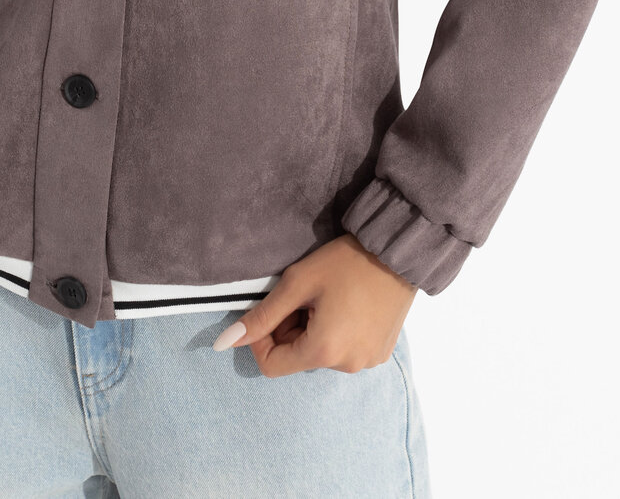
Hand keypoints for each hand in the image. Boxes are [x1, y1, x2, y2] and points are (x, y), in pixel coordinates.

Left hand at [212, 232, 417, 376]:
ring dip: (311, 329)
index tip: (270, 309)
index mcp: (323, 352)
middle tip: (302, 295)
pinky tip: (345, 304)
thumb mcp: (296, 284)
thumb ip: (261, 317)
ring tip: (326, 297)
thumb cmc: (345, 262)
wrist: (396, 252)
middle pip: (296, 357)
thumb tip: (223, 343)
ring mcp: (367, 363)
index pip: (271, 366)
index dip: (261, 338)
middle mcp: (347, 366)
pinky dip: (334, 332)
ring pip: (319, 353)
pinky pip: (343, 351)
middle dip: (289, 329)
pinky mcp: (380, 354)